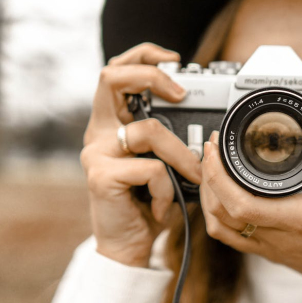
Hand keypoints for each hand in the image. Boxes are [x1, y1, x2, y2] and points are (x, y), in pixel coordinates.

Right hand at [80, 43, 201, 266]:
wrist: (129, 246)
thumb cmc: (149, 202)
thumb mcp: (162, 163)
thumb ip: (169, 138)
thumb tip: (205, 121)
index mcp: (111, 123)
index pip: (116, 72)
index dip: (142, 56)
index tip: (174, 60)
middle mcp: (98, 132)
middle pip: (111, 78)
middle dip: (151, 76)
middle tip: (181, 94)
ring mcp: (96, 153)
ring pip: (148, 131)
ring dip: (181, 156)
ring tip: (190, 178)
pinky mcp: (100, 177)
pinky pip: (152, 169)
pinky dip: (168, 189)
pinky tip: (163, 207)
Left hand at [200, 110, 301, 286]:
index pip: (243, 203)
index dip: (219, 175)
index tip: (218, 146)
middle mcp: (280, 236)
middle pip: (221, 212)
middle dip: (208, 175)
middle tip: (213, 147)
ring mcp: (270, 247)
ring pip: (219, 227)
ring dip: (207, 195)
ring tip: (213, 166)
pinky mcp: (268, 252)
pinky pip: (229, 236)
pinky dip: (216, 213)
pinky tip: (222, 192)